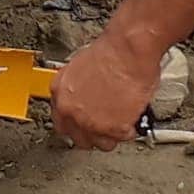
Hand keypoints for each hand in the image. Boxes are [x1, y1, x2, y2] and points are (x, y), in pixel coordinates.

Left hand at [49, 26, 164, 150]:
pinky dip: (130, 129)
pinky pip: (122, 138)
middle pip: (78, 138)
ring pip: (101, 143)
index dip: (76, 124)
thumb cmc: (112, 51)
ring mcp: (90, 122)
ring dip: (112, 134)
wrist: (128, 51)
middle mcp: (71, 110)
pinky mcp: (113, 129)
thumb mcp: (81, 66)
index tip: (84, 123)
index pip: (61, 121)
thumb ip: (78, 88)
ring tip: (122, 119)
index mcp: (60, 92)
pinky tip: (133, 115)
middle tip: (105, 123)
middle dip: (93, 133)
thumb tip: (85, 96)